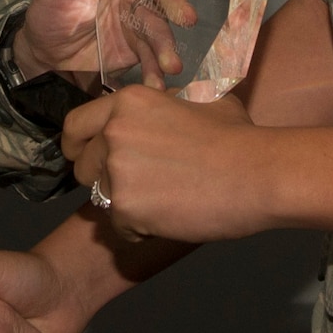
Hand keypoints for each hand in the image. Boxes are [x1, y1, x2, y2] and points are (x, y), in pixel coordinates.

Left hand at [18, 0, 191, 81]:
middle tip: (185, 17)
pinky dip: (157, 68)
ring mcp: (140, 11)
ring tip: (172, 63)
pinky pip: (152, 53)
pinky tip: (161, 80)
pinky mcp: (140, 42)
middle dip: (173, 0)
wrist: (43, 56)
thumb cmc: (49, 7)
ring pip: (160, 22)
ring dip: (168, 42)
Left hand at [64, 86, 268, 240]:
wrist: (257, 173)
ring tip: (164, 203)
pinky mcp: (125, 207)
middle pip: (82, 166)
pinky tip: (171, 218)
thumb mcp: (201, 102)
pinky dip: (140, 230)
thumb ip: (170, 106)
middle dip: (103, 180)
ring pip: (99, 199)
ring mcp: (117, 170)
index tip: (86, 157)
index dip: (78, 146)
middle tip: (139, 187)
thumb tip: (170, 105)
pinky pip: (119, 227)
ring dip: (124, 206)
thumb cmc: (238, 138)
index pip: (76, 126)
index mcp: (128, 103)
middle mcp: (114, 132)